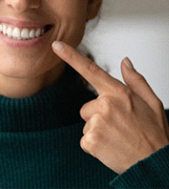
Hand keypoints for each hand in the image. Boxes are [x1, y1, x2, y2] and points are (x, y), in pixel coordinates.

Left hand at [52, 41, 168, 173]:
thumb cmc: (154, 134)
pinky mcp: (91, 140)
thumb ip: (135, 80)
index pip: (90, 69)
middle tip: (119, 126)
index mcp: (118, 92)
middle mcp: (105, 104)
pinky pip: (85, 140)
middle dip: (98, 116)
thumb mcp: (151, 102)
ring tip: (117, 138)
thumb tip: (125, 61)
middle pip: (87, 107)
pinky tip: (111, 147)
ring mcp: (97, 123)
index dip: (70, 56)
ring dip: (97, 131)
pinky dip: (95, 145)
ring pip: (86, 123)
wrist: (154, 165)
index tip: (56, 45)